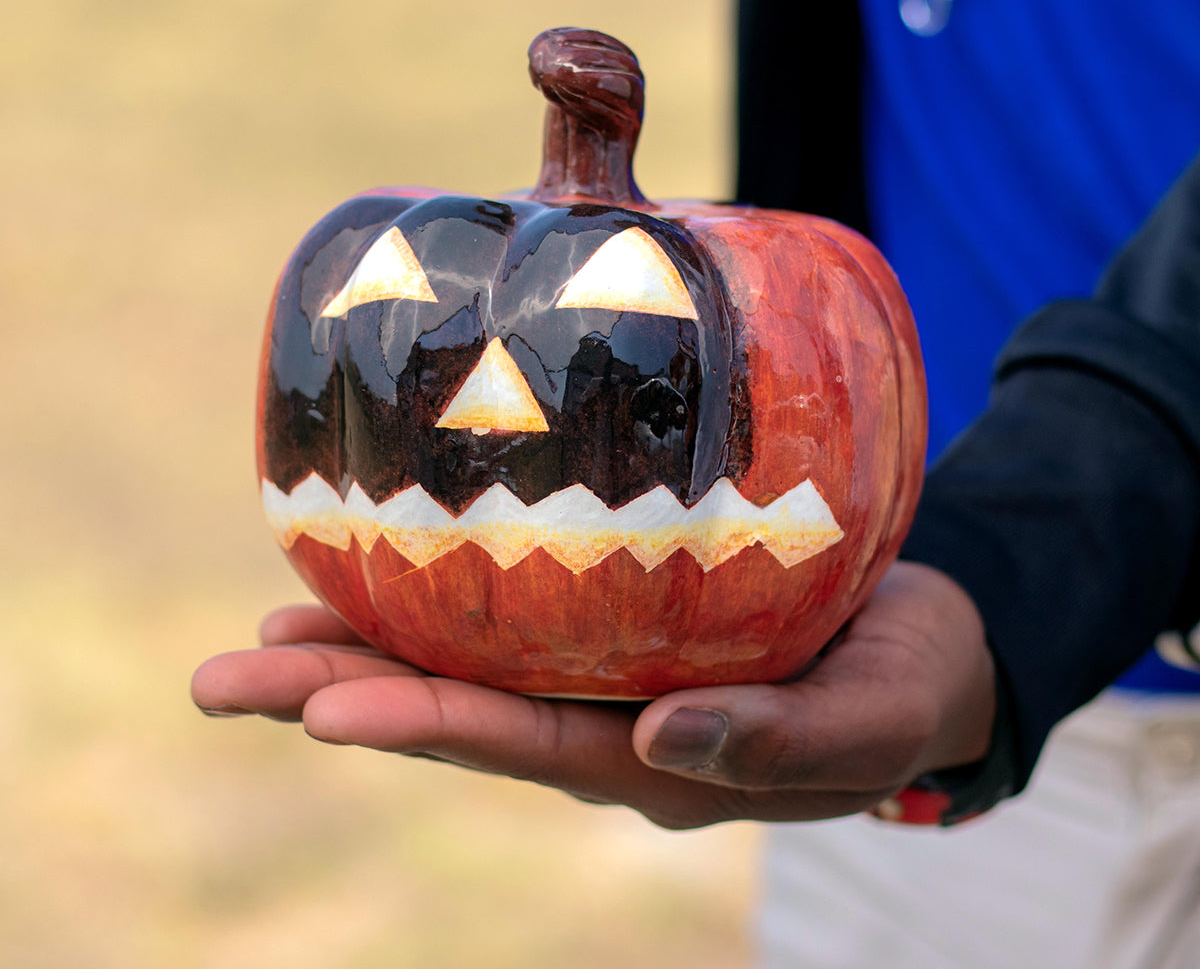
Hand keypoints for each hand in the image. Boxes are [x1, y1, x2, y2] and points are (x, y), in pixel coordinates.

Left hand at [191, 560, 994, 828]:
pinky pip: (513, 617)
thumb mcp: (870, 720)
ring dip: (366, 654)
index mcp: (665, 762)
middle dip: (346, 698)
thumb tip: (666, 740)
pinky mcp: (621, 619)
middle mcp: (614, 724)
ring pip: (472, 669)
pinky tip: (375, 574)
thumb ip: (782, 741)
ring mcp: (610, 673)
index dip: (425, 725)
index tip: (322, 708)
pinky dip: (436, 601)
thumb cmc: (908, 681)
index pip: (525, 746)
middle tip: (227, 680)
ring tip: (265, 638)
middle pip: (465, 715)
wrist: (929, 639)